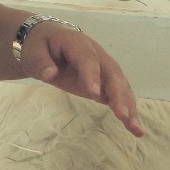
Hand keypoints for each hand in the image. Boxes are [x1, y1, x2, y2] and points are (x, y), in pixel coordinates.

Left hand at [22, 23, 143, 136]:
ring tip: (135, 128)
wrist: (47, 41)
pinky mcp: (104, 81)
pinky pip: (117, 95)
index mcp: (78, 43)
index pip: (87, 59)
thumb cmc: (39, 46)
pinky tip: (134, 128)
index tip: (94, 95)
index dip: (92, 75)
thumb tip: (50, 75)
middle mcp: (97, 54)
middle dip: (119, 94)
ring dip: (129, 105)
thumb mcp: (33, 51)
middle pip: (112, 73)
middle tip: (123, 115)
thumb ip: (41, 63)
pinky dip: (127, 110)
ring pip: (120, 85)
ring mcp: (103, 68)